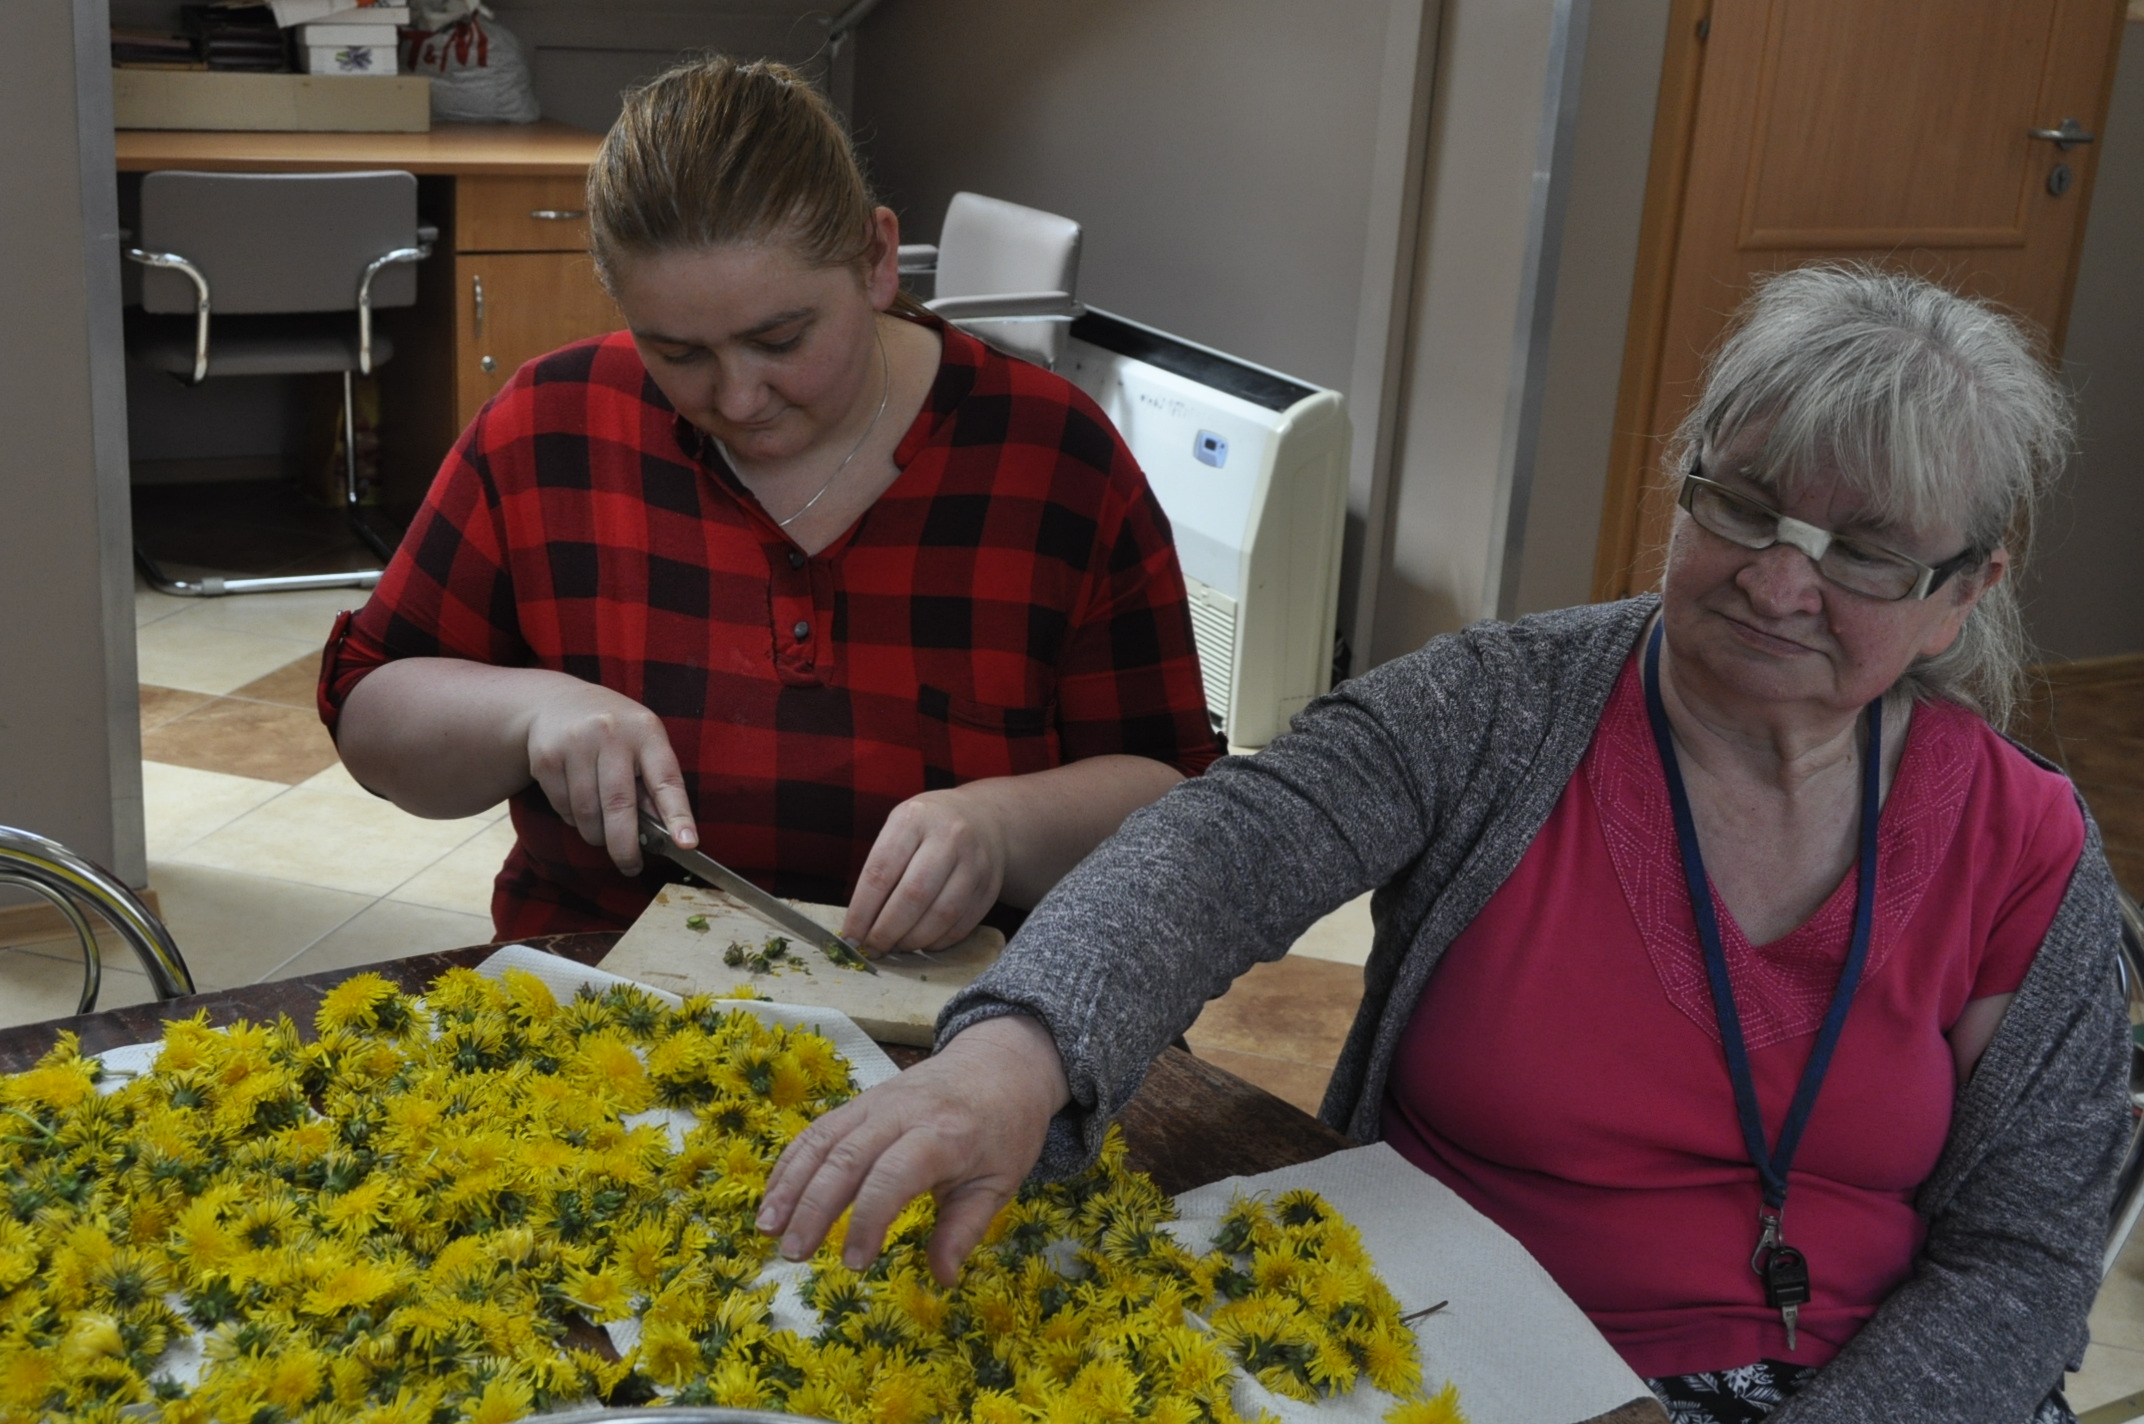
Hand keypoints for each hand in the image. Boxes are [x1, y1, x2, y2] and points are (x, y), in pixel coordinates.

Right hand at [519, 677, 694, 873]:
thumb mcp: (643, 742)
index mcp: (646, 732)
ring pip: (587, 813)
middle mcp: (611, 734)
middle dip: (625, 846)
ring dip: (596, 834)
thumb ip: (653, 782)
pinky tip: (579, 803)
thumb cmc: (613, 731)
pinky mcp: (547, 758)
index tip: (687, 844)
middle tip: (631, 866)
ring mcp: (575, 744)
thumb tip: (666, 833)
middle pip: (619, 805)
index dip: (678, 815)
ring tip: (602, 831)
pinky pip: (564, 808)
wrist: (555, 702)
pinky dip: (573, 819)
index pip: (666, 780)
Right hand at [757, 1013, 1070, 1284]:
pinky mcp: (860, 1102)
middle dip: (814, 1208)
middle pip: (846, 1158)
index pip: (894, 1175)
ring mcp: (876, 1103)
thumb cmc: (1004, 1127)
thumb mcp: (1000, 1181)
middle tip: (794, 1254)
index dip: (869, 1219)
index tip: (854, 1263)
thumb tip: (942, 1278)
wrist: (1001, 1061)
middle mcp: (902, 1115)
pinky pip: (818, 1130)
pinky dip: (791, 1163)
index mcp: (944, 1135)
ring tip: (768, 1229)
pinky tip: (775, 1198)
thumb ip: (965, 1228)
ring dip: (790, 1185)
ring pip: (822, 1141)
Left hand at [843, 785, 1009, 951]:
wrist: (983, 818)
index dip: (862, 912)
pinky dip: (938, 941)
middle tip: (872, 948)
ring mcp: (975, 862)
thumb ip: (880, 870)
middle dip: (887, 931)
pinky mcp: (990, 886)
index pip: (880, 872)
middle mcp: (948, 836)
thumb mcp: (899, 829)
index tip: (850, 937)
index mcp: (913, 819)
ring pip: (941, 914)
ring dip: (913, 940)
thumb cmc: (927, 829)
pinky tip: (923, 942)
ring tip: (896, 946)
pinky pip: (962, 924)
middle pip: (913, 895)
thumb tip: (859, 926)